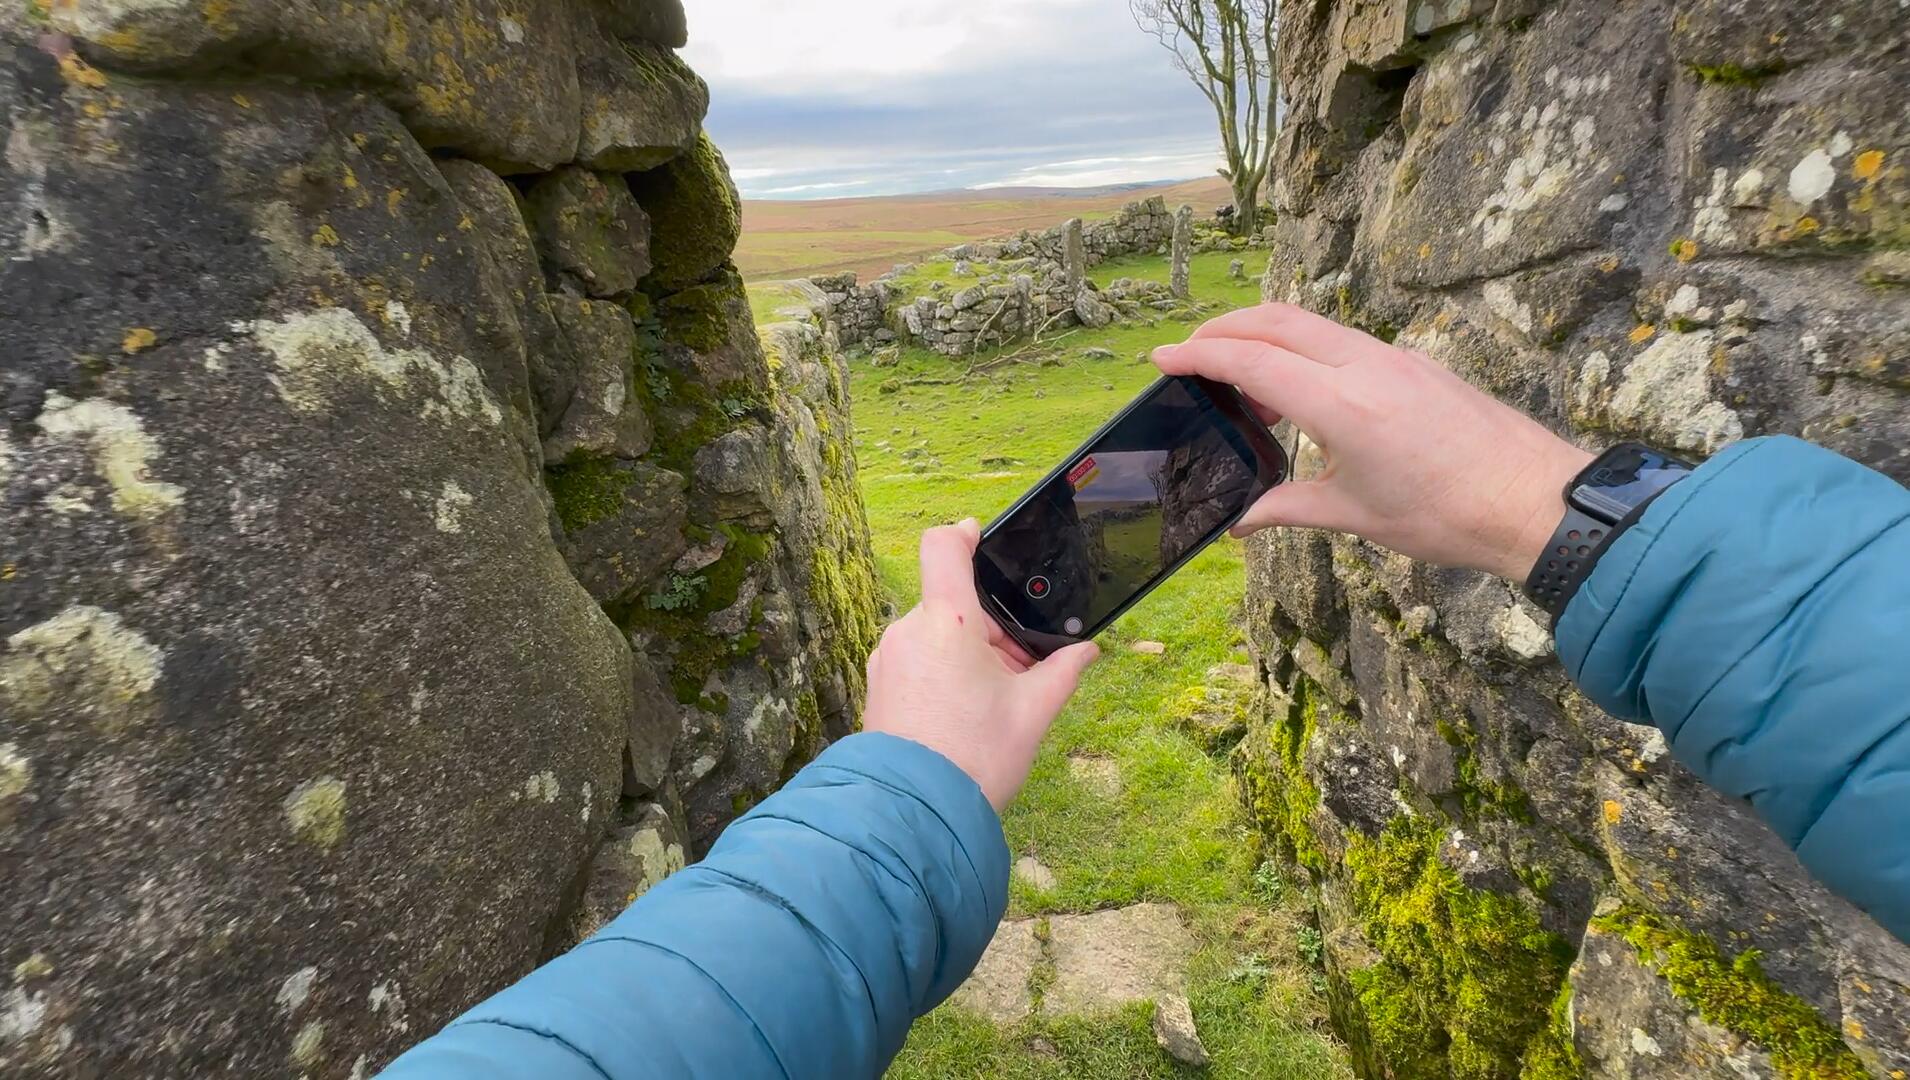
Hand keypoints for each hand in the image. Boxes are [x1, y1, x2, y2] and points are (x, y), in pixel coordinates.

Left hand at [861, 521, 1100, 811]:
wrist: (914, 815)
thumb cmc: (973, 759)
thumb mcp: (1033, 712)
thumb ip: (1062, 671)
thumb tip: (1084, 652)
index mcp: (945, 622)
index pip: (943, 546)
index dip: (964, 533)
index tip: (983, 536)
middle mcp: (907, 632)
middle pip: (951, 602)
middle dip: (989, 627)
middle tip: (1021, 667)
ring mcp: (887, 660)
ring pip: (934, 634)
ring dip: (968, 652)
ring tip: (997, 699)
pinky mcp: (879, 688)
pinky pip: (917, 660)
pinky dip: (944, 671)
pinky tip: (968, 712)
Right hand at [1153, 304, 1592, 580]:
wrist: (1535, 501)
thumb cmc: (1449, 514)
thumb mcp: (1356, 516)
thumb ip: (1288, 508)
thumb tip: (1239, 523)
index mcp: (1342, 405)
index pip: (1252, 361)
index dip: (1200, 355)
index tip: (1163, 357)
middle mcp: (1365, 367)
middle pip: (1276, 321)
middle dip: (1224, 328)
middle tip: (1190, 351)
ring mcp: (1394, 358)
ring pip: (1312, 324)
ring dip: (1265, 336)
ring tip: (1241, 379)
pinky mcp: (1414, 364)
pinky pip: (1344, 340)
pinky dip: (1305, 350)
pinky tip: (1301, 392)